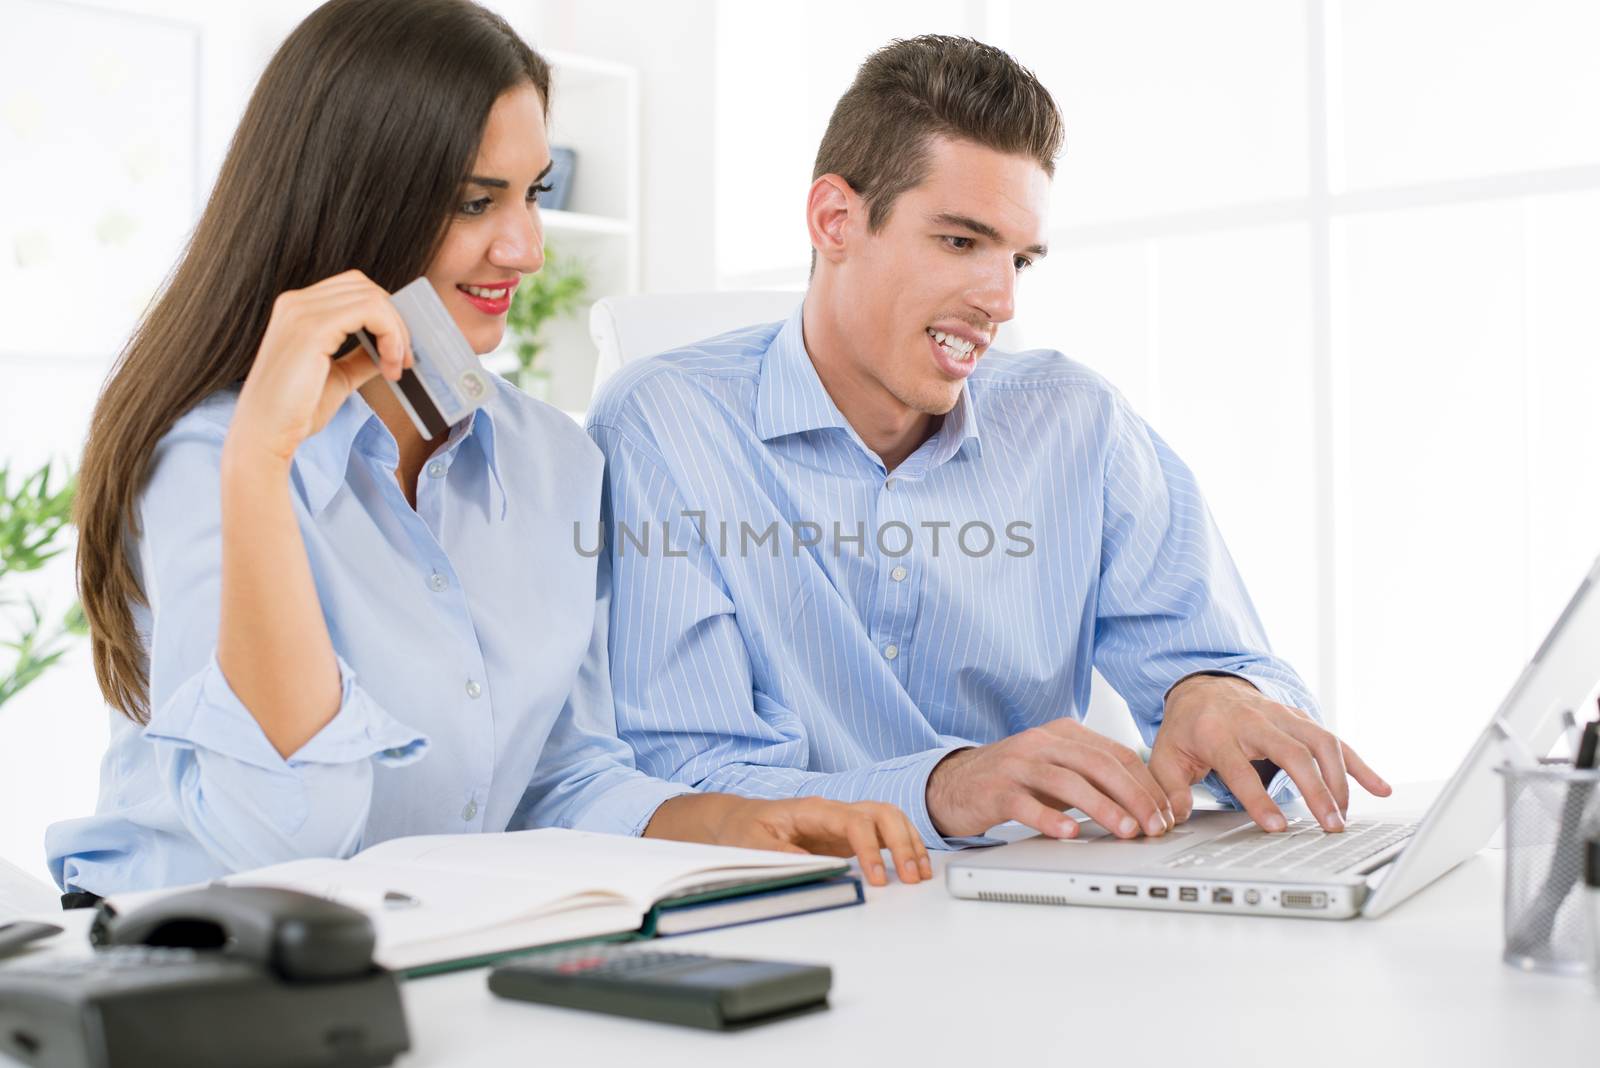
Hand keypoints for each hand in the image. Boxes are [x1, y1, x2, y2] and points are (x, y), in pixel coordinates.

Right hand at [230, 270, 411, 461]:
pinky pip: (371, 312)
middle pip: (365, 287)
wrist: (266, 433)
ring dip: (397, 332)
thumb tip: (394, 347)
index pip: (353, 289)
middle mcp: (296, 303)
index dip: (385, 313)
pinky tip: (389, 365)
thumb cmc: (296, 410)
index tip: (399, 349)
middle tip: (405, 359)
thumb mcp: (340, 376)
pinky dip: (392, 336)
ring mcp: (301, 311)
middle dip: (396, 320)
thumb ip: (363, 356)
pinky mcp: (312, 328)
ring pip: (372, 298)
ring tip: (397, 366)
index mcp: (298, 309)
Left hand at [705, 797, 931, 886]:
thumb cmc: (746, 829)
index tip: (877, 878)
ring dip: (908, 842)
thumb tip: (814, 869)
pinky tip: (913, 865)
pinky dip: (903, 845)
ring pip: (888, 818)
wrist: (741, 820)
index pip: (853, 822)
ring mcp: (844, 821)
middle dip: (902, 841)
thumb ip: (782, 855)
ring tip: (920, 873)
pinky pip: (883, 832)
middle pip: (881, 813)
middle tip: (911, 875)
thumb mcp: (753, 844)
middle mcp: (835, 812)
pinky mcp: (848, 835)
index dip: (870, 849)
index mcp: (813, 811)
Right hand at [925, 720, 1175, 840]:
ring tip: (1125, 831)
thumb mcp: (1057, 768)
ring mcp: (1016, 765)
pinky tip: (1069, 834)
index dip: (1146, 784)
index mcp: (1063, 733)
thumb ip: (1094, 775)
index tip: (1166, 812)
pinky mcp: (994, 790)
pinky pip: (1026, 803)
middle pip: (1098, 764)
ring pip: (1067, 782)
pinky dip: (1050, 819)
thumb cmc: (1014, 778)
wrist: (953, 783)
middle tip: (1154, 824)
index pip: (1116, 753)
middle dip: (1133, 796)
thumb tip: (1147, 799)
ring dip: (1102, 808)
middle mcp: (1041, 743)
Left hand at [1149, 674, 1390, 832]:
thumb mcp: (1165, 754)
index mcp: (1217, 732)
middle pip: (1292, 753)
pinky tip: (1379, 787)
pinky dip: (1359, 764)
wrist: (1202, 686)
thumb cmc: (1187, 727)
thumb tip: (1176, 817)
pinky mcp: (1300, 719)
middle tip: (1329, 825)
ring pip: (1319, 742)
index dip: (1258, 798)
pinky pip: (1335, 740)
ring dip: (1339, 779)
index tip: (1276, 827)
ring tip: (1344, 815)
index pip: (1240, 768)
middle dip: (1315, 790)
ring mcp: (1281, 716)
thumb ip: (1169, 788)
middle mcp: (1254, 720)